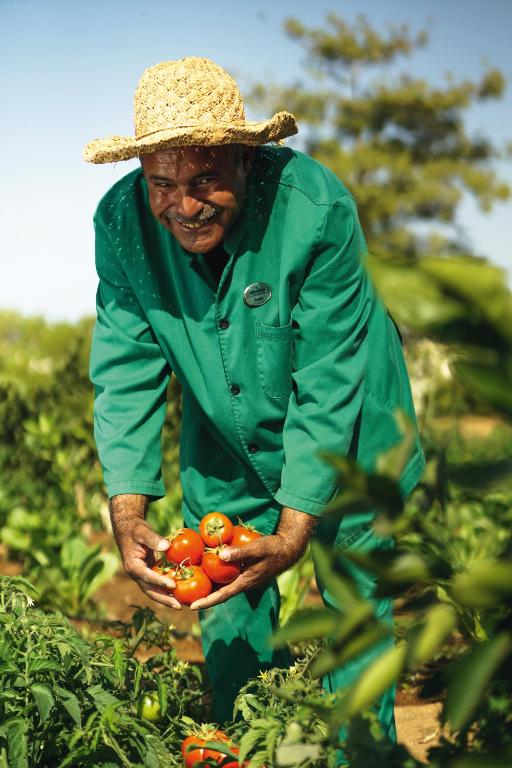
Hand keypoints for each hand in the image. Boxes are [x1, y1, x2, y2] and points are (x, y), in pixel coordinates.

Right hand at [110, 494, 180, 609]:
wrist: (128, 530)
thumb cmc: (135, 529)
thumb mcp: (143, 531)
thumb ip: (153, 539)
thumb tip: (167, 546)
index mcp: (132, 566)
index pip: (147, 576)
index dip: (160, 582)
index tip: (173, 586)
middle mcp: (136, 574)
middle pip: (150, 590)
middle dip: (164, 599)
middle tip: (179, 606)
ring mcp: (141, 575)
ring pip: (153, 590)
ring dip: (166, 598)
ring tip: (182, 605)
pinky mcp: (148, 573)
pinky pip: (157, 584)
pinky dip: (166, 589)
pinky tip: (179, 592)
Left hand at [189, 506, 316, 609]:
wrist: (287, 550)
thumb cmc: (272, 549)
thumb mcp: (256, 549)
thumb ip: (240, 553)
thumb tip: (219, 555)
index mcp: (244, 582)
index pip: (222, 595)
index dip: (206, 601)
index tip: (192, 606)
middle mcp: (242, 584)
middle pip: (219, 594)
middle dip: (203, 598)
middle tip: (184, 599)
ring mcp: (244, 580)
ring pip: (223, 587)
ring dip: (208, 588)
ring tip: (190, 587)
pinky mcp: (245, 574)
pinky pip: (228, 579)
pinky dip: (217, 578)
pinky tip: (207, 571)